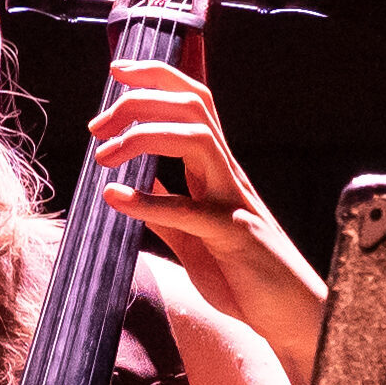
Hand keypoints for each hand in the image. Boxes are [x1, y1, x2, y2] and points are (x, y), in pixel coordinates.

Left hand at [91, 58, 325, 384]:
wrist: (289, 316)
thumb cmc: (244, 277)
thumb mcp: (192, 238)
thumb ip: (164, 210)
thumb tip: (127, 187)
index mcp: (216, 171)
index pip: (191, 103)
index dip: (156, 76)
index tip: (117, 69)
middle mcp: (228, 175)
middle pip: (193, 107)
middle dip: (141, 101)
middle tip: (96, 126)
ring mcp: (234, 201)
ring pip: (197, 139)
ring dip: (143, 138)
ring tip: (103, 157)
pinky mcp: (234, 236)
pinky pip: (191, 210)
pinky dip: (150, 202)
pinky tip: (114, 200)